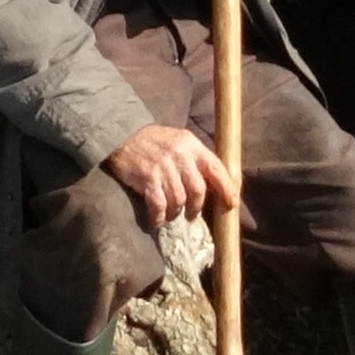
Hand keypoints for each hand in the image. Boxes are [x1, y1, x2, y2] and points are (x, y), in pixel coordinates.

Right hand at [104, 122, 238, 226]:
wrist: (123, 134)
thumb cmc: (154, 141)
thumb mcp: (179, 140)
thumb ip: (195, 158)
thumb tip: (213, 183)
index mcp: (191, 144)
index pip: (215, 167)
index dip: (226, 187)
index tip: (231, 203)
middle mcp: (180, 155)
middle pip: (198, 190)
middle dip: (196, 207)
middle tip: (192, 215)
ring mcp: (164, 167)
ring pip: (179, 200)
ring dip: (176, 213)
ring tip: (171, 214)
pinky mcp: (148, 178)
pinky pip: (160, 206)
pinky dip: (159, 217)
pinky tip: (157, 220)